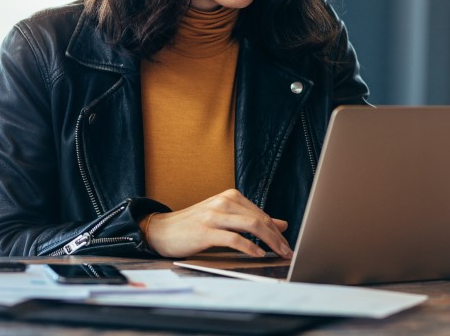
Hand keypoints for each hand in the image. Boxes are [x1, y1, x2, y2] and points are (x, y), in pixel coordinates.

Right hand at [142, 189, 292, 258]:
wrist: (161, 230)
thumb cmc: (195, 225)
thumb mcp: (225, 218)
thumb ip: (251, 219)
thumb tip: (281, 224)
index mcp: (230, 197)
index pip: (262, 214)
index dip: (277, 230)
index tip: (287, 244)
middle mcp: (224, 202)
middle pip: (260, 219)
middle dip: (277, 237)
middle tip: (288, 251)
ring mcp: (214, 215)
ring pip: (251, 226)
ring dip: (269, 241)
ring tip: (278, 253)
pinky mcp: (205, 231)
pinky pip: (234, 238)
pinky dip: (249, 247)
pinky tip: (257, 254)